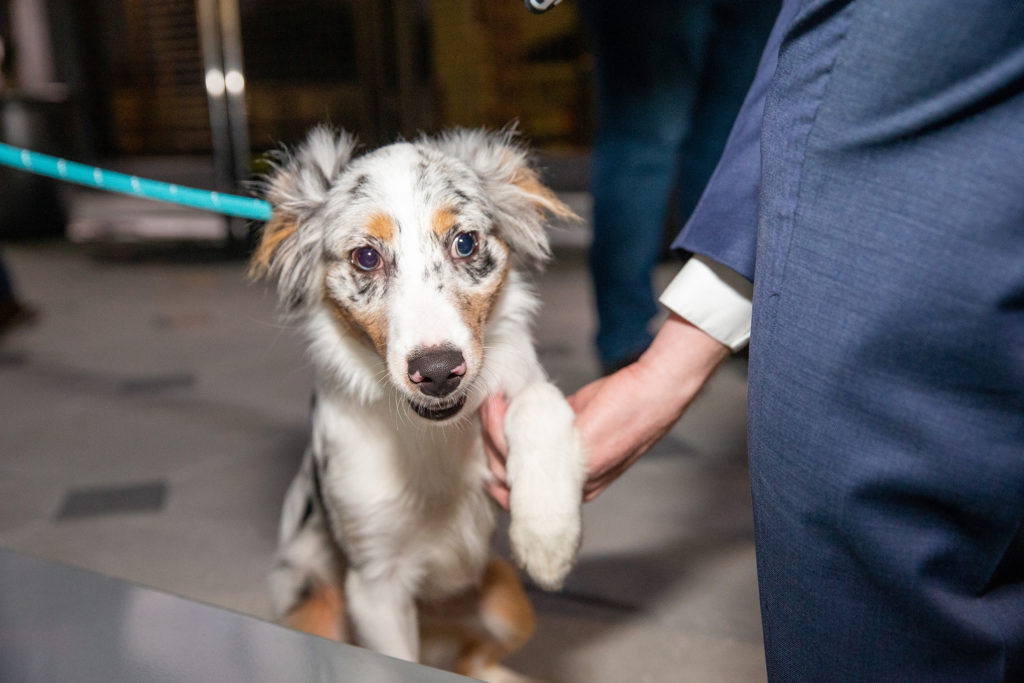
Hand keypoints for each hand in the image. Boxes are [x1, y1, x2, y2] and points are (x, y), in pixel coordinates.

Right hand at [481, 313, 729, 503]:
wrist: (653, 392)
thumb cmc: (621, 404)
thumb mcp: (577, 425)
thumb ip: (551, 434)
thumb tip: (521, 424)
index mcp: (573, 487)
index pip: (523, 494)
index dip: (499, 473)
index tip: (487, 450)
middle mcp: (572, 489)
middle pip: (510, 479)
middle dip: (490, 446)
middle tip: (488, 413)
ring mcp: (573, 475)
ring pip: (512, 464)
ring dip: (493, 431)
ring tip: (492, 404)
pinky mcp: (575, 455)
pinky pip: (526, 448)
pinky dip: (505, 427)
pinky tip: (502, 407)